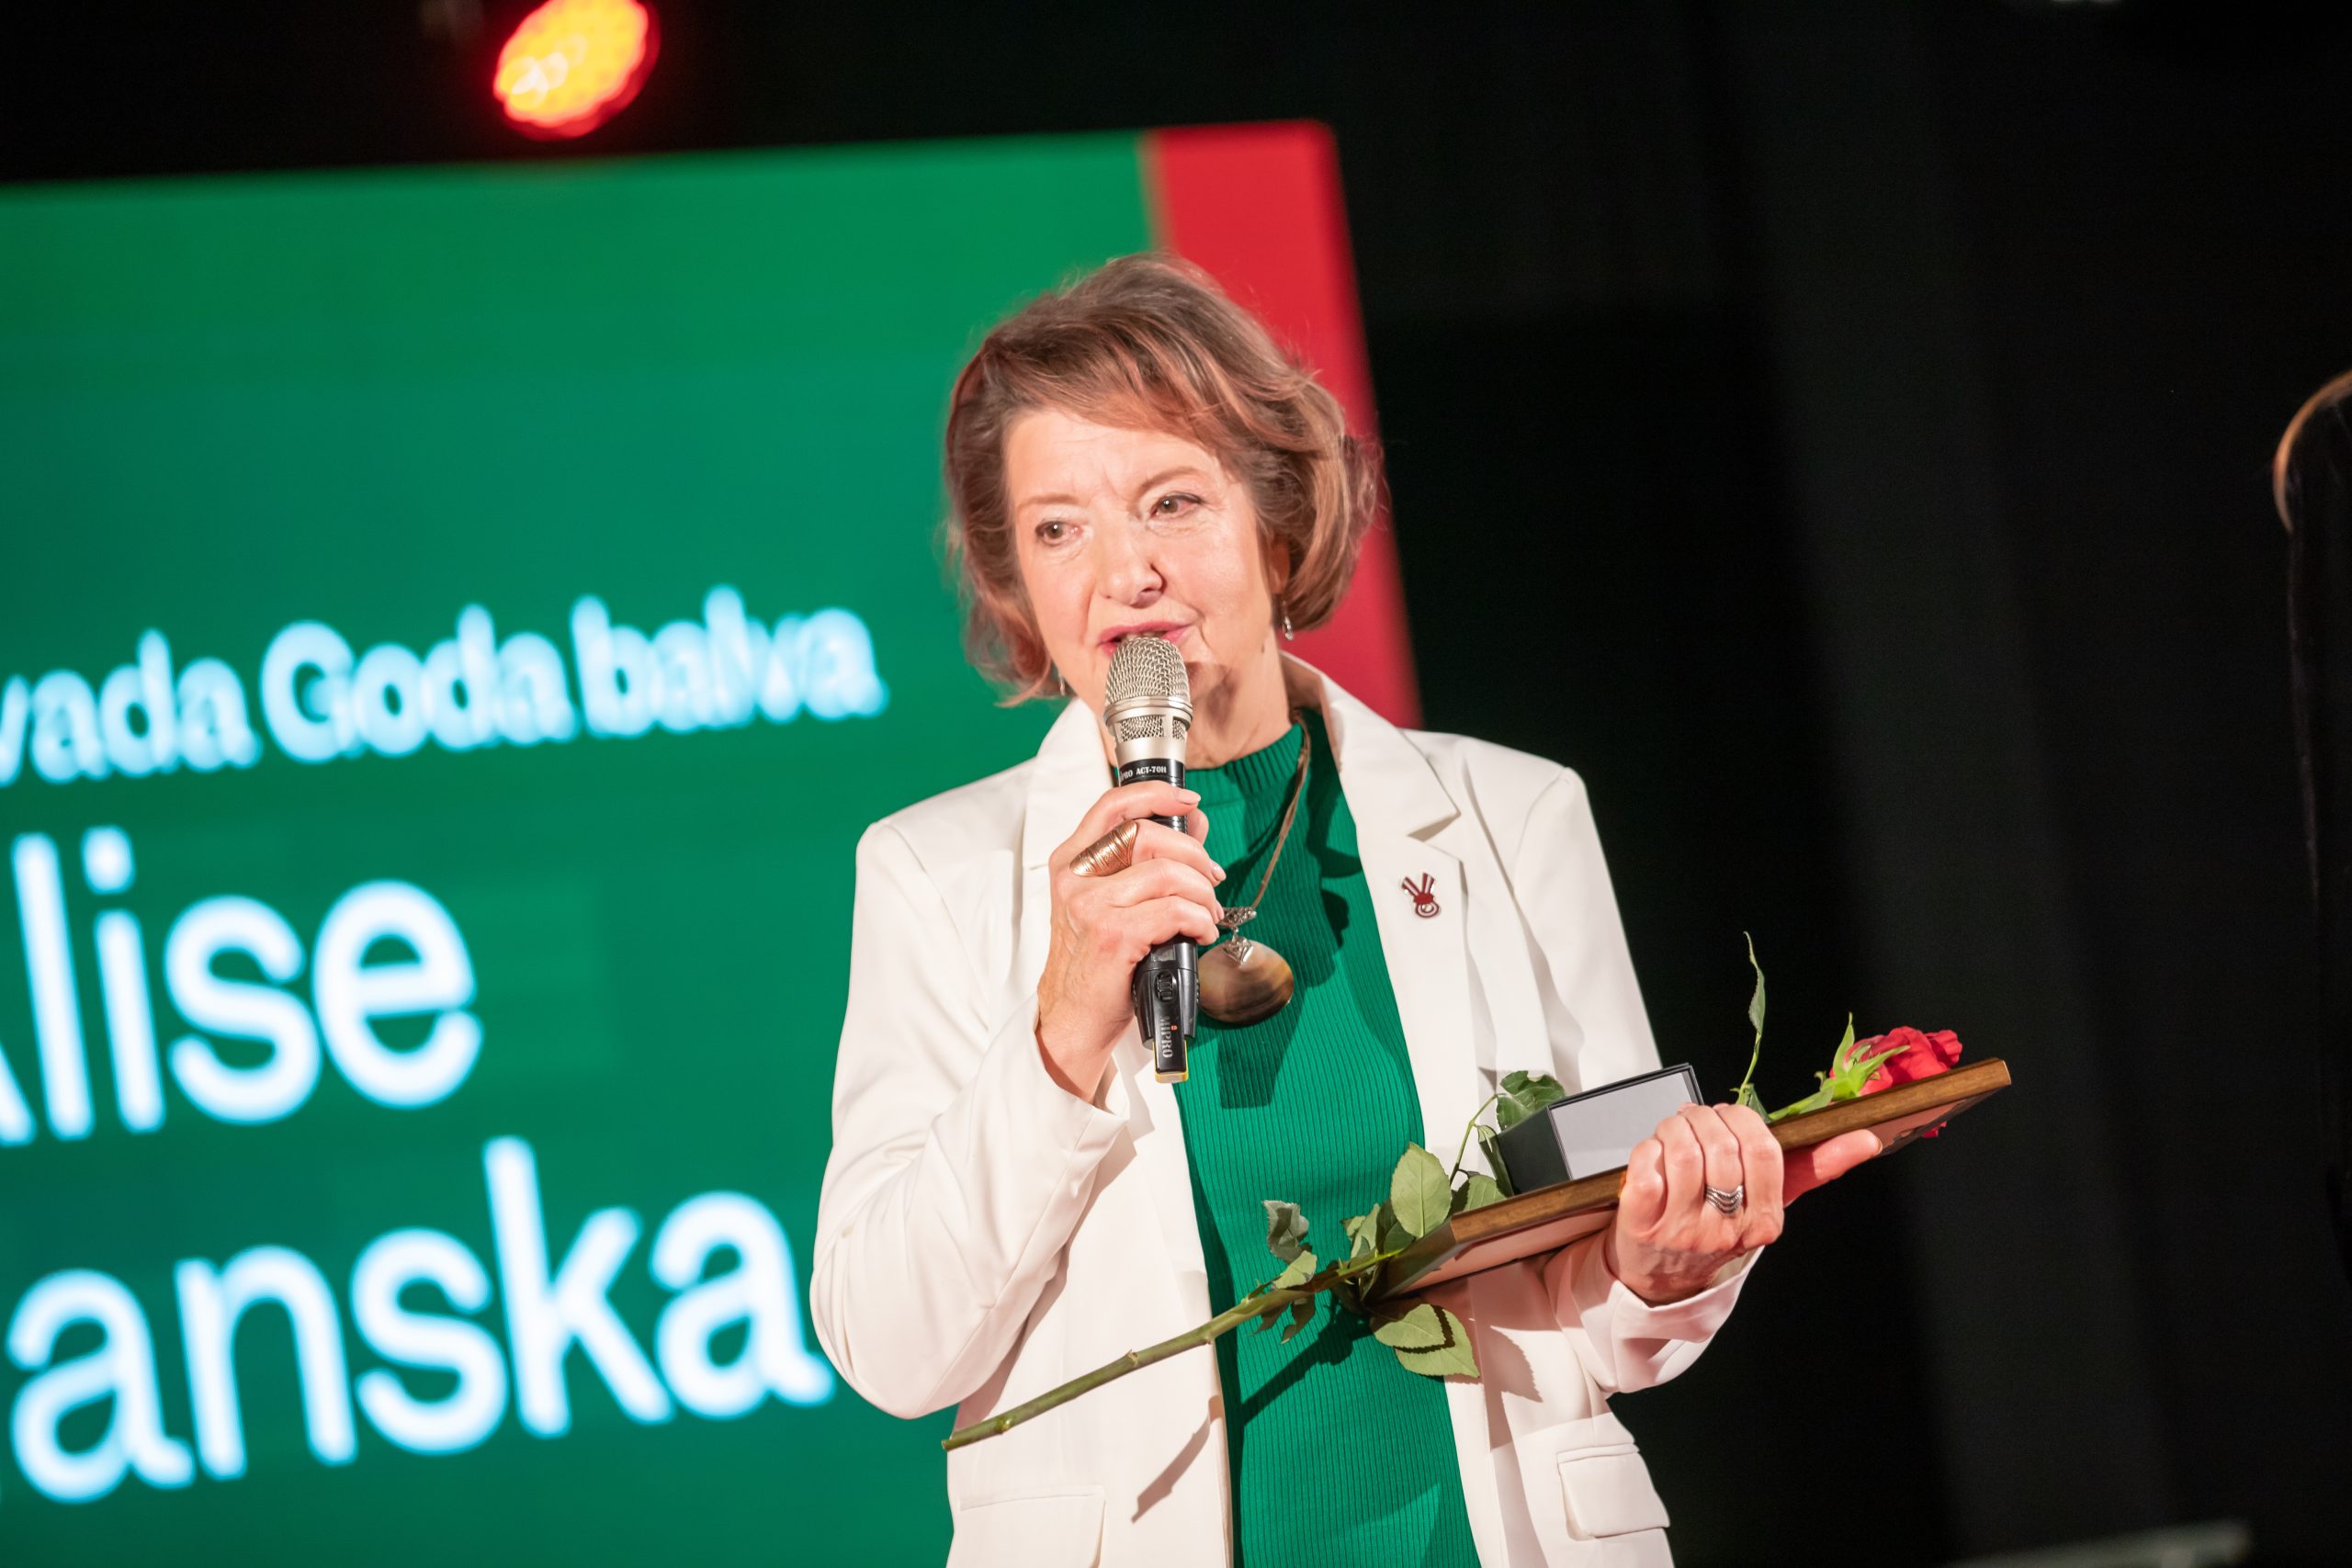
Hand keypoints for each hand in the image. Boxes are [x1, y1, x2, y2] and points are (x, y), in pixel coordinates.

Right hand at [1035, 780, 1223, 1100]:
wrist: (1072, 1019)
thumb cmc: (1096, 963)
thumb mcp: (1112, 903)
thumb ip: (1148, 861)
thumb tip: (1195, 824)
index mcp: (1071, 862)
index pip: (1112, 805)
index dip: (1156, 793)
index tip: (1190, 801)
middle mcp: (1075, 877)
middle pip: (1148, 834)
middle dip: (1195, 855)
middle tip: (1211, 881)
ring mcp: (1090, 906)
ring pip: (1167, 873)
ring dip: (1203, 893)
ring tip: (1208, 914)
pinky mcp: (1112, 935)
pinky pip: (1173, 911)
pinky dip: (1199, 920)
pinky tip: (1201, 934)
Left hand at [1602, 1103, 1880, 1305]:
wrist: (1664, 1276)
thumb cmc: (1720, 1225)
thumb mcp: (1770, 1201)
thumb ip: (1816, 1166)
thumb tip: (1867, 1139)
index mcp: (1763, 1223)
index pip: (1763, 1151)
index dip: (1742, 1120)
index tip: (1728, 1116)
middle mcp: (1725, 1231)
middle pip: (1721, 1146)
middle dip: (1704, 1118)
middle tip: (1695, 1119)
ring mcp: (1682, 1230)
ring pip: (1683, 1151)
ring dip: (1675, 1128)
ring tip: (1674, 1131)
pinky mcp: (1641, 1225)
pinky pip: (1646, 1167)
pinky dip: (1647, 1149)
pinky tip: (1654, 1156)